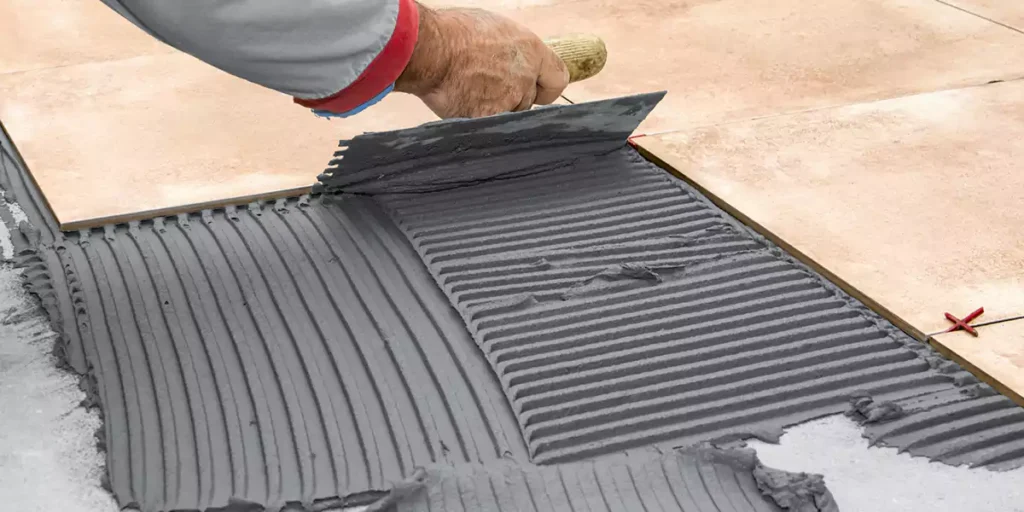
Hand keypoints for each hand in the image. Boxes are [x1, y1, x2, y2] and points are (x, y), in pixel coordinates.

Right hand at [395, 3, 569, 117]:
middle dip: (512, 98)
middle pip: (528, 101)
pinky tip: (462, 105)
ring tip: (469, 92)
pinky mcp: (490, 119)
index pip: (558, 79)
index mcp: (531, 50)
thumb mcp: (493, 28)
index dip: (545, 87)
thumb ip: (510, 49)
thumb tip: (510, 59)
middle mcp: (525, 77)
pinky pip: (490, 128)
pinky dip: (477, 121)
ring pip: (509, 115)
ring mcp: (510, 100)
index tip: (536, 90)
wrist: (429, 50)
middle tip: (486, 86)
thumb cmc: (452, 32)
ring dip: (493, 110)